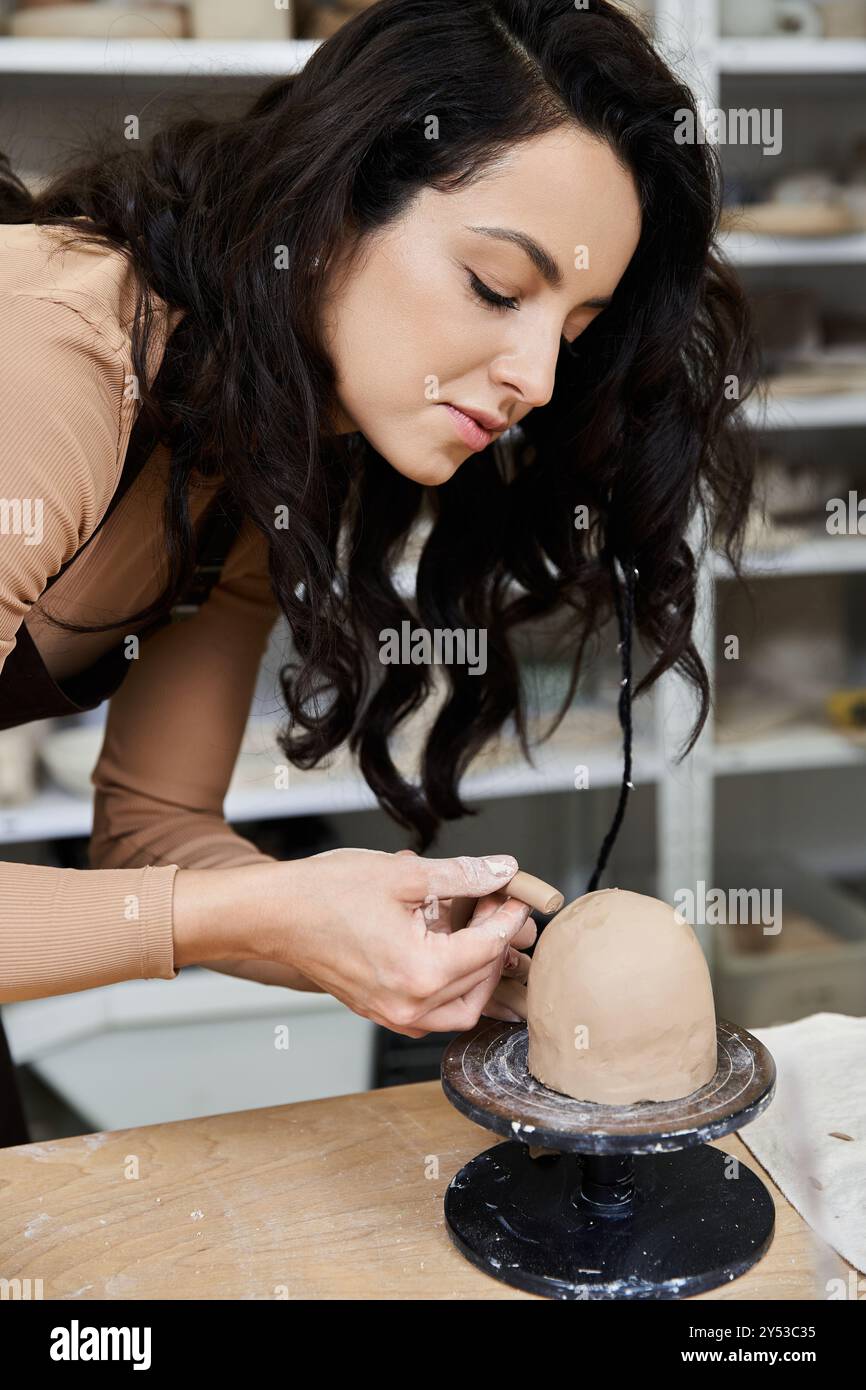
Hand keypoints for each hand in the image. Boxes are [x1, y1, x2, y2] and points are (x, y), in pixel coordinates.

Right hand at [260, 847, 533, 1036]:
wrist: (273, 915)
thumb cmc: (324, 894)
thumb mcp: (404, 875)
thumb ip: (462, 875)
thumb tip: (501, 871)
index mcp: (421, 972)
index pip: (488, 948)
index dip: (508, 917)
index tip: (515, 895)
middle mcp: (409, 1004)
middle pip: (481, 982)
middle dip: (498, 943)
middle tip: (497, 905)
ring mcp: (392, 1013)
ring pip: (461, 1008)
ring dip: (480, 973)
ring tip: (478, 932)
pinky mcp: (379, 1011)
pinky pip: (432, 1013)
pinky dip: (452, 987)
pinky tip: (450, 952)